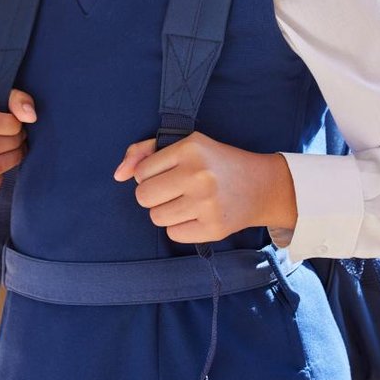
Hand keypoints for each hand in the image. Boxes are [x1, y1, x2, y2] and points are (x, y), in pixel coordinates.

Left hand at [113, 131, 297, 243]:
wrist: (262, 185)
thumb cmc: (215, 162)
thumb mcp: (184, 145)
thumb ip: (143, 152)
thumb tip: (117, 174)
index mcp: (190, 147)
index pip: (141, 172)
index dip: (151, 175)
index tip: (170, 172)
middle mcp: (198, 174)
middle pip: (143, 197)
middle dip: (154, 195)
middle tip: (176, 189)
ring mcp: (207, 203)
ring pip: (156, 217)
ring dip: (166, 212)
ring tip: (187, 202)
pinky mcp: (214, 228)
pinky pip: (173, 234)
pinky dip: (180, 227)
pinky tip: (197, 215)